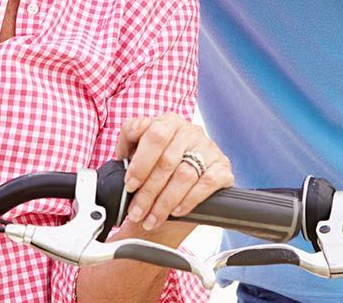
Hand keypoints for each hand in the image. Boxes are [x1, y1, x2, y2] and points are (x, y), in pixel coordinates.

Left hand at [115, 114, 232, 232]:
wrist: (178, 194)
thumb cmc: (155, 172)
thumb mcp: (136, 157)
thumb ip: (127, 146)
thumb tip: (119, 154)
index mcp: (167, 122)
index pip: (154, 133)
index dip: (140, 161)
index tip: (129, 184)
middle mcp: (189, 131)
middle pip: (167, 159)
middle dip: (148, 191)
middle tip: (136, 211)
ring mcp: (208, 148)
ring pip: (185, 174)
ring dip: (165, 202)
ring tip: (151, 219)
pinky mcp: (223, 167)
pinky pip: (207, 183)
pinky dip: (189, 199)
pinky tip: (176, 211)